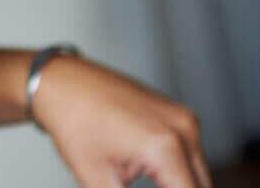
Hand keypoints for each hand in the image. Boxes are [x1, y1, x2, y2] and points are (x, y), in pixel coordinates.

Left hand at [30, 55, 213, 187]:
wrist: (60, 82)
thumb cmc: (72, 121)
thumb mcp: (96, 179)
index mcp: (166, 147)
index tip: (128, 186)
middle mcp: (183, 129)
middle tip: (124, 184)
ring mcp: (183, 118)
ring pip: (199, 175)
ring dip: (178, 186)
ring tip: (127, 175)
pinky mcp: (178, 115)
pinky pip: (190, 156)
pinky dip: (176, 174)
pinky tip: (153, 180)